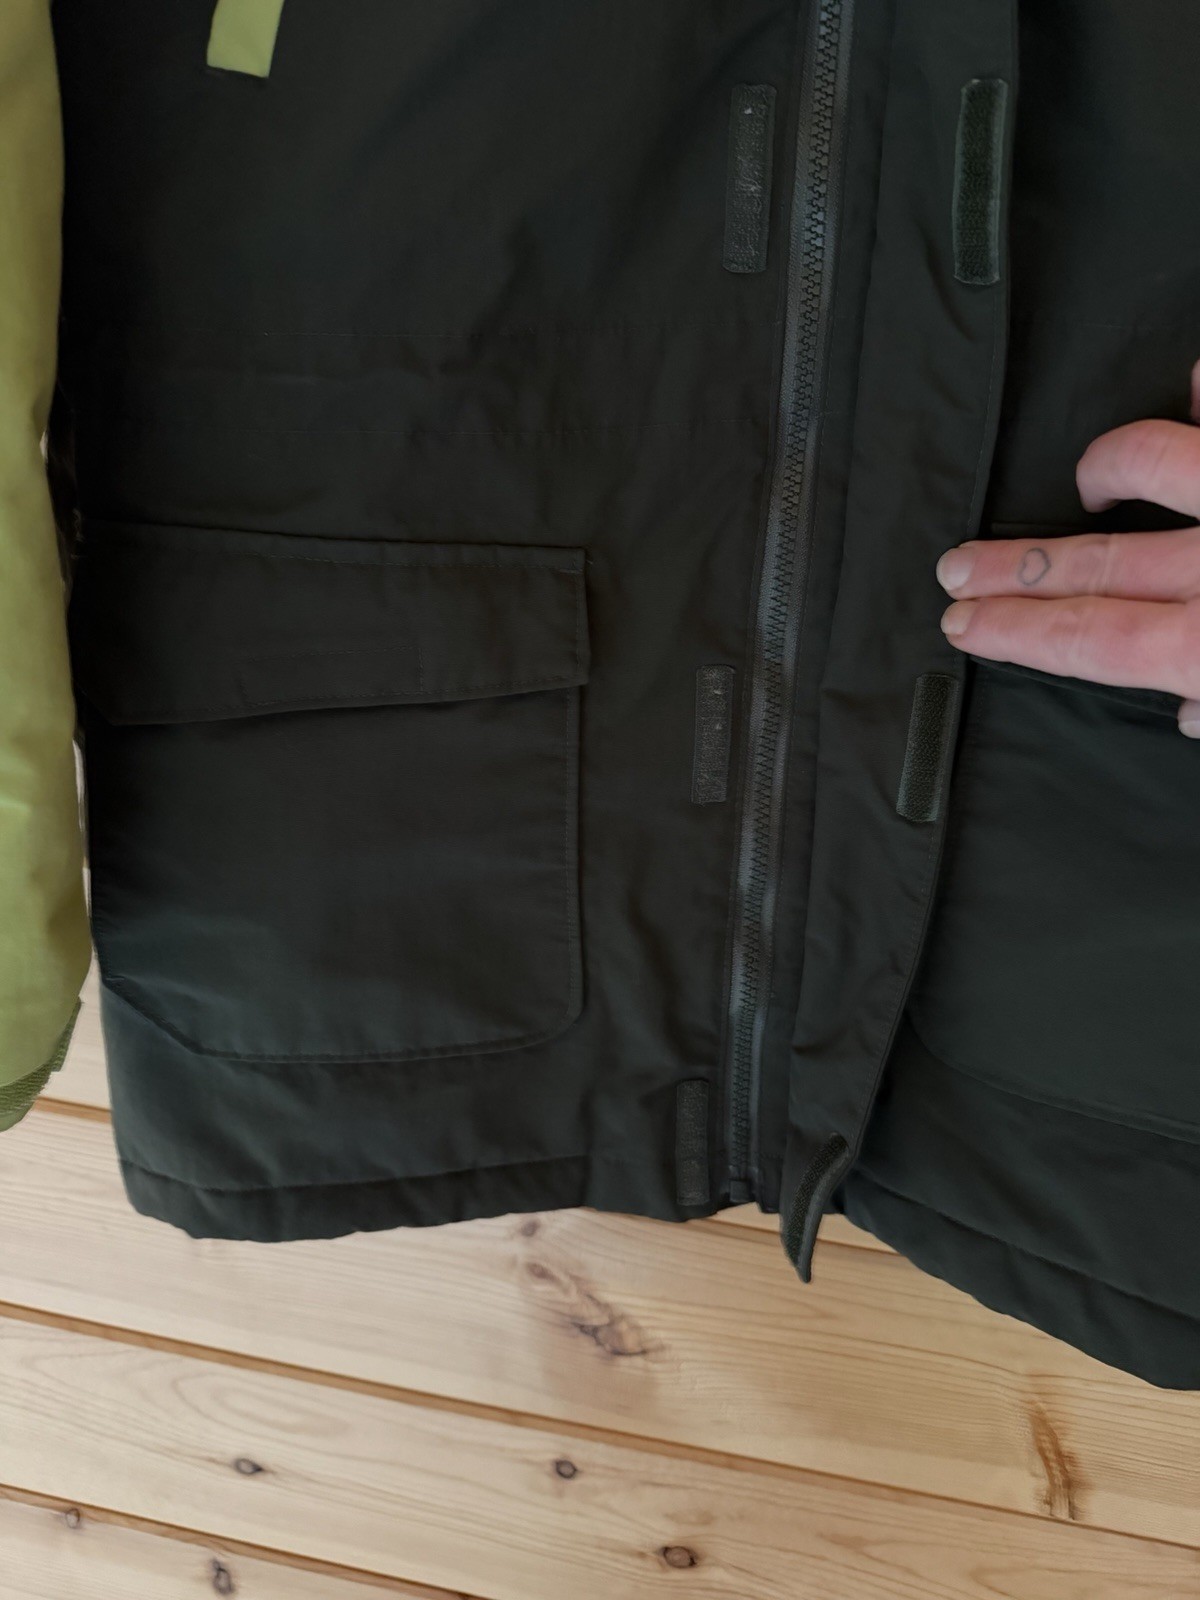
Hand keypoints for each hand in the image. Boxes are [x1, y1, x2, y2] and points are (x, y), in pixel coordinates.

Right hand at [935, 357, 1199, 737]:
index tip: (962, 623)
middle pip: (1094, 564)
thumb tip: (1193, 712)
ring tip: (1084, 481)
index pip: (1088, 639)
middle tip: (957, 567)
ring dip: (1105, 467)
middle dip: (1014, 567)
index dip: (1015, 631)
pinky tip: (1193, 383)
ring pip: (1159, 459)